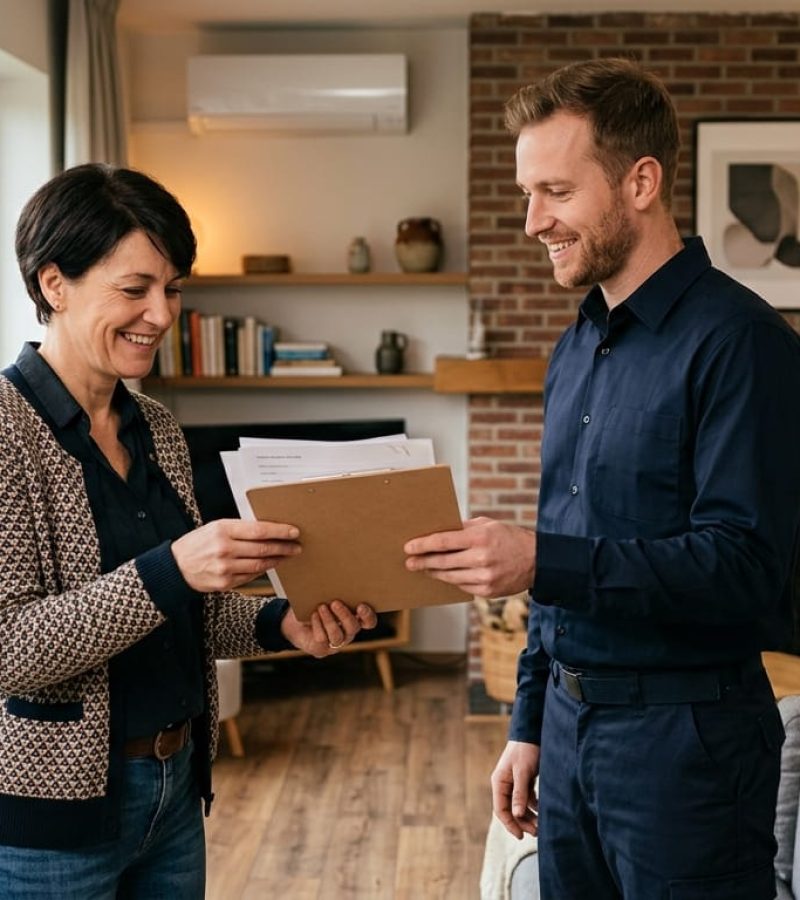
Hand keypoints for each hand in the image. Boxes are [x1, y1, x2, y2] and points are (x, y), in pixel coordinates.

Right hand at [171, 519, 300, 592]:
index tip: (293, 531)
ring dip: (277, 560)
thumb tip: (267, 529)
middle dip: (284, 547)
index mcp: (223, 530)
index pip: (259, 530)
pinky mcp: (225, 583)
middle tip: (296, 546)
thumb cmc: (198, 543)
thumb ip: (240, 528)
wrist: (177, 566)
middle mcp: (224, 549)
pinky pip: (251, 576)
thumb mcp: (215, 527)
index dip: (279, 531)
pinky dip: (263, 570)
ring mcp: (225, 568)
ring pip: (260, 564)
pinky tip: (270, 564)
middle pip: (263, 548)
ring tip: (287, 555)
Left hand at [280, 600, 377, 658]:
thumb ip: (333, 593)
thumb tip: (334, 578)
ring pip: (337, 635)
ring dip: (329, 620)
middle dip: (345, 615)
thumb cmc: (316, 606)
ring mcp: (336, 643)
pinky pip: (322, 638)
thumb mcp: (326, 598)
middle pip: (353, 627)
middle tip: (335, 602)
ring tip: (322, 607)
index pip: (369, 622)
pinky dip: (317, 625)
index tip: (361, 605)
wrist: (297, 625)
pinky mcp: (322, 649)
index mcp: (355, 619)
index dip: (368, 615)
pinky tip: (313, 615)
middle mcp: (348, 633)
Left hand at [404, 517, 534, 596]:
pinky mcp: (487, 592)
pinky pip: (462, 586)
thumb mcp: (487, 525)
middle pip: (442, 562)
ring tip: (424, 569)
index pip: (443, 542)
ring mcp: (484, 578)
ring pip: (449, 577)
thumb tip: (438, 534)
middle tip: (409, 562)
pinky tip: (444, 576)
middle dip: (422, 562)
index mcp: (480, 538)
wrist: (537, 560)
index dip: (423, 545)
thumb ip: (463, 529)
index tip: (408, 547)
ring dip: (433, 573)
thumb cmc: (508, 537)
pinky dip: (451, 580)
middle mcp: (481, 558)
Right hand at [491, 740, 539, 838]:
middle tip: (536, 833)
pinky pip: (527, 798)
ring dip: (528, 816)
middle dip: (522, 822)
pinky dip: (534, 806)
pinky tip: (542, 811)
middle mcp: (504, 784)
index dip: (510, 824)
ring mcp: (514, 782)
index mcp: (499, 782)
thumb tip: (516, 815)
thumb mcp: (523, 772)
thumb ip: (519, 793)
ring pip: (519, 805)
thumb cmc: (525, 750)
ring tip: (541, 826)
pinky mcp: (524, 779)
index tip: (521, 836)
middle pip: (510, 809)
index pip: (501, 809)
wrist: (533, 732)